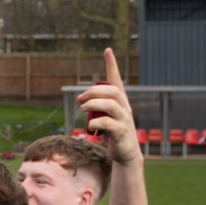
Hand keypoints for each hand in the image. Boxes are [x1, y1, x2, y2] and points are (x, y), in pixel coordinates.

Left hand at [78, 49, 141, 164]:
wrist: (125, 153)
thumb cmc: (112, 133)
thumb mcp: (104, 117)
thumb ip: (96, 107)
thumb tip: (82, 99)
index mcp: (120, 102)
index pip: (116, 80)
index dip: (112, 65)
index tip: (107, 50)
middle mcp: (125, 108)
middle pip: (112, 90)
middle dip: (94, 91)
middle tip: (80, 99)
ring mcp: (125, 120)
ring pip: (111, 104)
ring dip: (93, 104)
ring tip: (83, 109)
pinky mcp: (122, 132)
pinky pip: (109, 123)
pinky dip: (96, 122)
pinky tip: (90, 126)